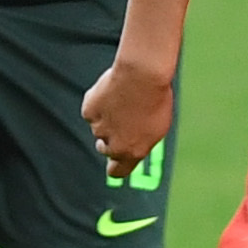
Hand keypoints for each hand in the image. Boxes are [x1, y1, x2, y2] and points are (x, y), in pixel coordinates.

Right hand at [82, 62, 173, 180]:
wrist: (141, 76)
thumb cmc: (156, 99)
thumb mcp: (158, 127)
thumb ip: (142, 140)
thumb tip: (135, 144)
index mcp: (133, 152)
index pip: (117, 172)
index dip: (116, 167)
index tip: (115, 163)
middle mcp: (114, 145)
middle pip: (105, 148)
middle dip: (111, 138)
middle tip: (122, 120)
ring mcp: (99, 129)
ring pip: (98, 127)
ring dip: (106, 118)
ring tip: (122, 100)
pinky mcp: (89, 112)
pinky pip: (92, 111)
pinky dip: (98, 104)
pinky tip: (111, 92)